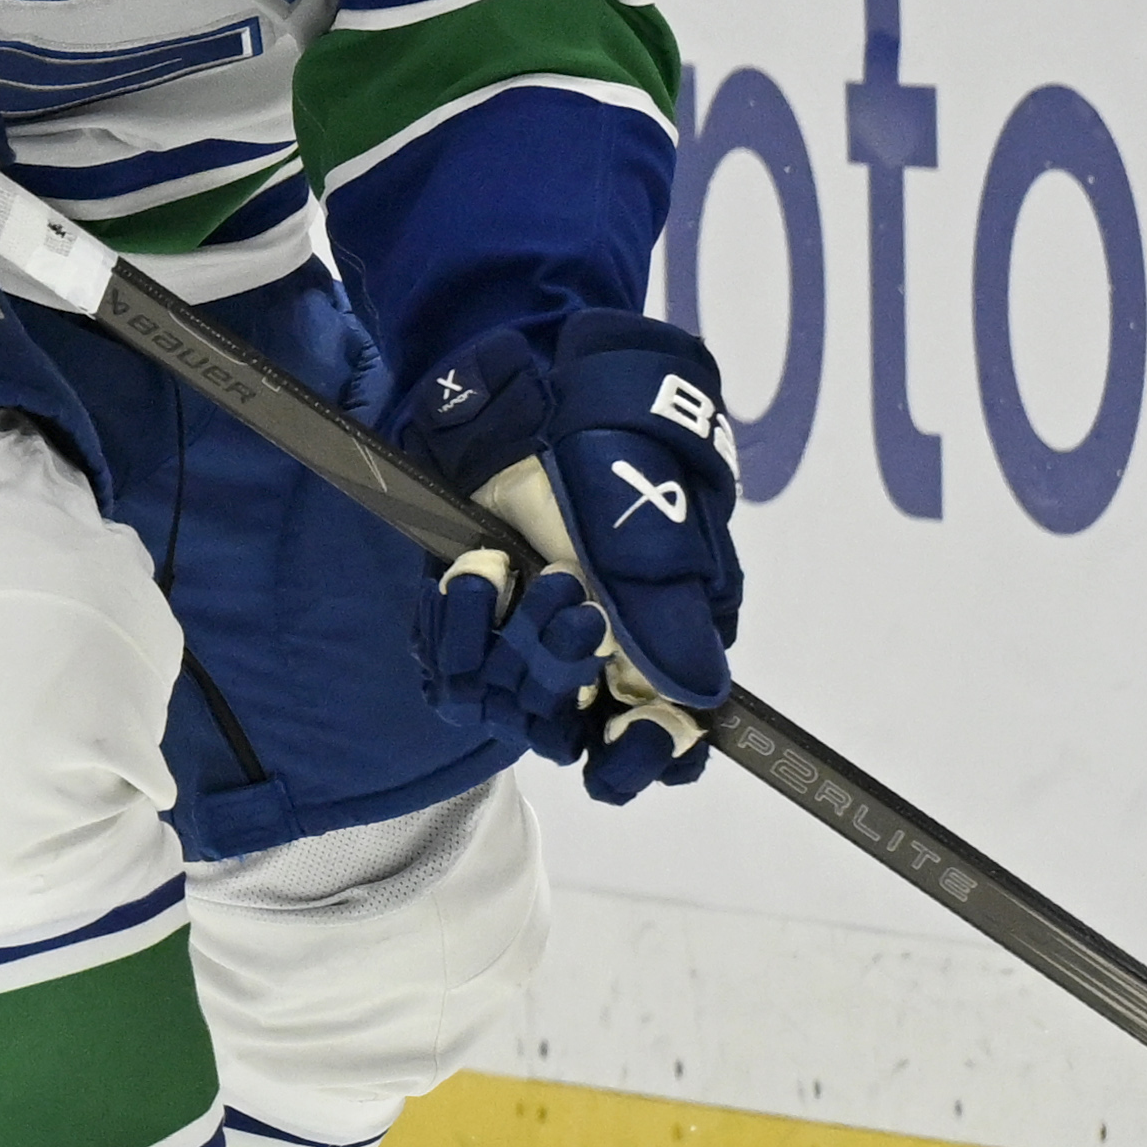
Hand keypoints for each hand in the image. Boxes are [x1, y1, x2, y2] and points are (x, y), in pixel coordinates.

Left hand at [406, 311, 742, 800]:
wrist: (529, 386)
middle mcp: (593, 660)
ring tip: (512, 568)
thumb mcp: (652, 527)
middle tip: (566, 595)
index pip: (659, 745)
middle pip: (572, 731)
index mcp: (660, 646)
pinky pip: (449, 673)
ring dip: (507, 648)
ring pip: (507, 707)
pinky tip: (472, 573)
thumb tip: (697, 702)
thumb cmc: (611, 449)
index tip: (623, 742)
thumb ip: (669, 618)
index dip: (641, 759)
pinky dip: (454, 632)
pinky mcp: (466, 625)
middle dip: (561, 671)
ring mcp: (525, 643)